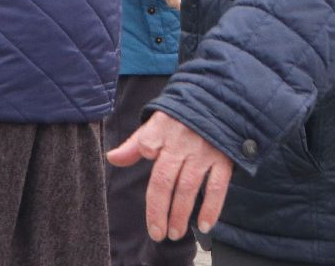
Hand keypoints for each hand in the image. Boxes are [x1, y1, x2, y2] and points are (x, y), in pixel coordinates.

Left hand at [106, 112, 232, 240]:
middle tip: (157, 233)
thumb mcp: (156, 123)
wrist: (217, 101)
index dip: (146, 149)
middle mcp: (181, 142)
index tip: (149, 156)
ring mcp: (203, 152)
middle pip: (165, 179)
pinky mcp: (222, 158)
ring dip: (181, 213)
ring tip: (175, 233)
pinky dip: (211, 207)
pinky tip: (204, 225)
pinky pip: (217, 186)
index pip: (147, 143)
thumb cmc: (180, 118)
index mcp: (162, 130)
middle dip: (159, 209)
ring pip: (189, 186)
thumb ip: (135, 144)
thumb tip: (111, 158)